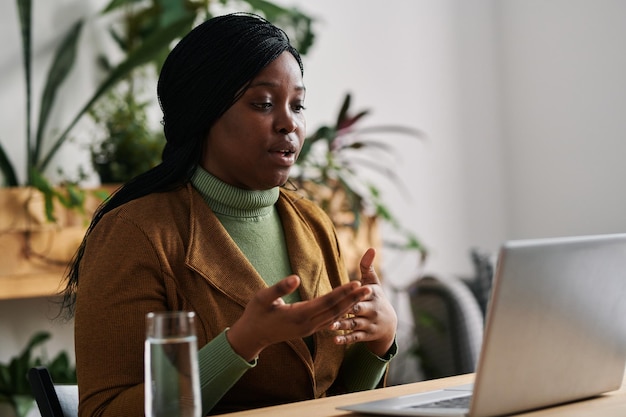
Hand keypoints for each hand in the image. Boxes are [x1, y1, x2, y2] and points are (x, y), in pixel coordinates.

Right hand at [227, 275, 371, 360]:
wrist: (252, 336)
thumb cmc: (256, 314)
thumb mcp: (263, 297)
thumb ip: (280, 288)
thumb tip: (295, 278)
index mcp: (299, 315)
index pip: (326, 302)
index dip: (342, 292)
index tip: (356, 283)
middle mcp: (307, 324)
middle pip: (335, 310)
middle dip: (352, 299)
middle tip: (369, 287)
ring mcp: (308, 329)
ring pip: (334, 317)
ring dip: (349, 305)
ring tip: (362, 294)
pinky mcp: (307, 330)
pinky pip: (328, 321)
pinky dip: (340, 313)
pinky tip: (348, 306)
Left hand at [330, 248, 397, 356]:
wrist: (389, 324)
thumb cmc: (376, 298)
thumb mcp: (374, 283)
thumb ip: (368, 266)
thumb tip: (371, 248)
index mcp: (373, 296)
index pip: (364, 293)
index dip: (357, 292)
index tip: (349, 290)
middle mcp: (372, 310)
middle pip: (359, 309)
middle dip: (349, 310)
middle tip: (334, 310)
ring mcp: (369, 324)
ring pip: (355, 324)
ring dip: (343, 325)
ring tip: (330, 326)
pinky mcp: (365, 335)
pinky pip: (355, 338)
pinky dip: (345, 339)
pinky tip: (335, 339)